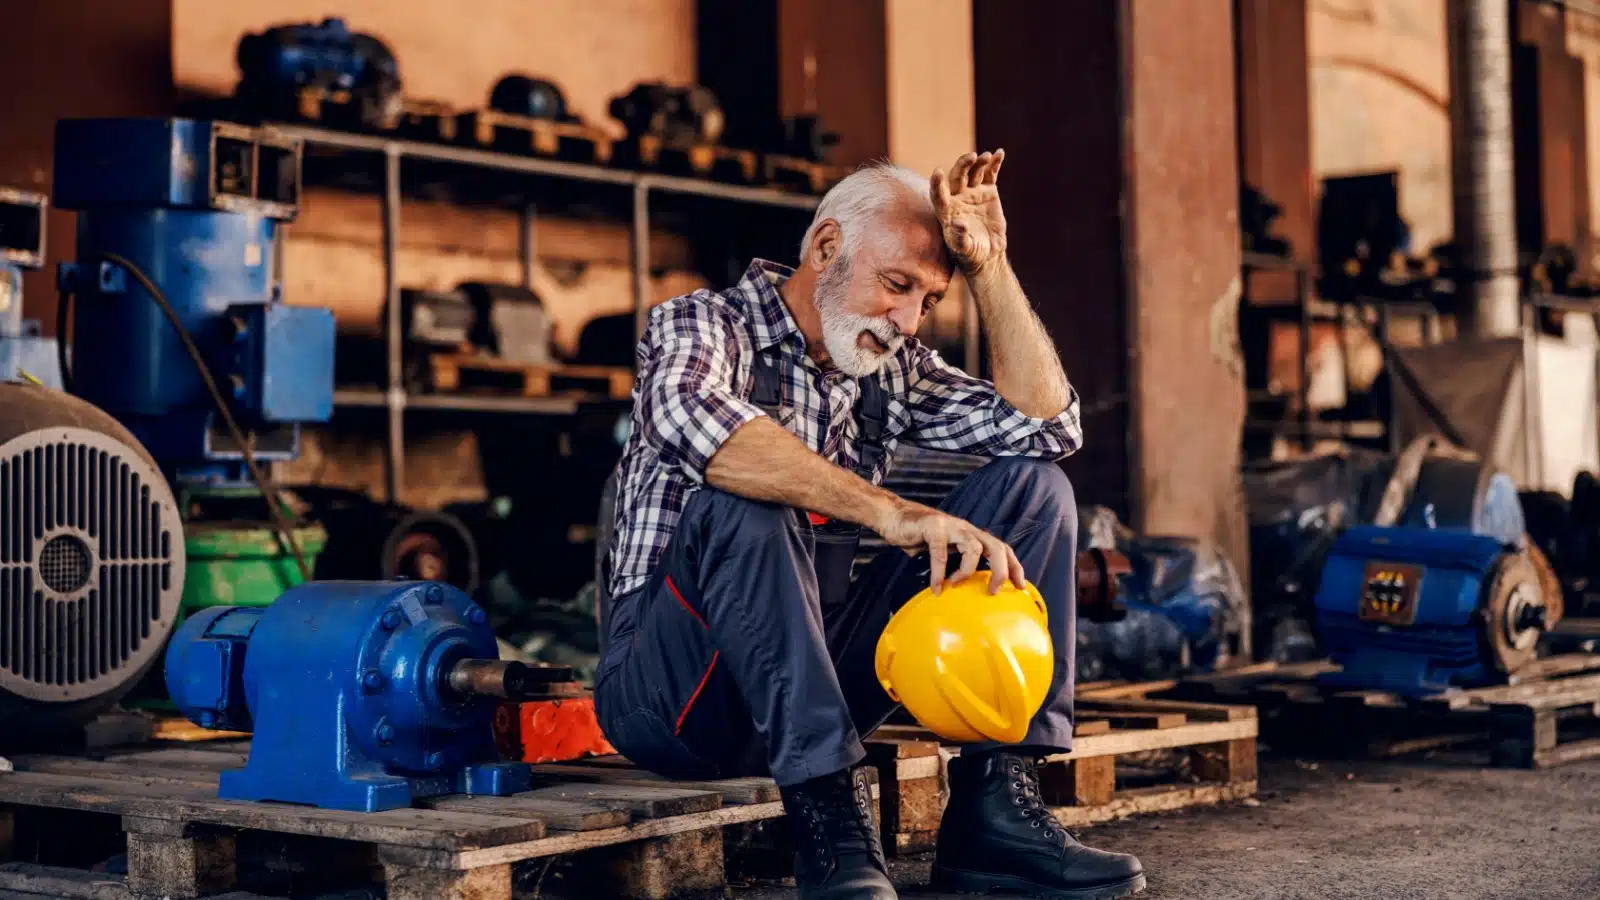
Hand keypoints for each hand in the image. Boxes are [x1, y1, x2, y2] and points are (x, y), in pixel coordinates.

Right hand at [873, 499, 1024, 595]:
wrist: (893, 517)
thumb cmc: (920, 536)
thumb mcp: (944, 551)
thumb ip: (955, 564)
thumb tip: (964, 593)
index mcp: (973, 535)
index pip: (1003, 548)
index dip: (1014, 566)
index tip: (1020, 587)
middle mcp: (967, 529)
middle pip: (997, 546)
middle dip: (1001, 570)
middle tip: (994, 591)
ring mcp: (951, 526)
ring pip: (974, 547)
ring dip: (968, 571)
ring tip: (956, 585)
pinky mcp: (934, 527)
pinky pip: (940, 553)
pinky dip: (939, 573)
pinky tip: (936, 587)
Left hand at [930, 150, 1007, 274]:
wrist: (988, 253)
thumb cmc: (970, 253)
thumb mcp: (964, 249)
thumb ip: (960, 237)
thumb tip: (958, 223)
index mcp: (946, 210)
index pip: (938, 194)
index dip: (937, 184)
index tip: (938, 172)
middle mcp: (957, 197)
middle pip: (957, 177)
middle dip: (962, 166)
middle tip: (971, 157)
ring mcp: (973, 192)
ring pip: (974, 172)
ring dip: (979, 163)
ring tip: (987, 156)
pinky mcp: (988, 191)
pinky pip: (990, 174)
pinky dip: (995, 164)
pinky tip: (1000, 153)